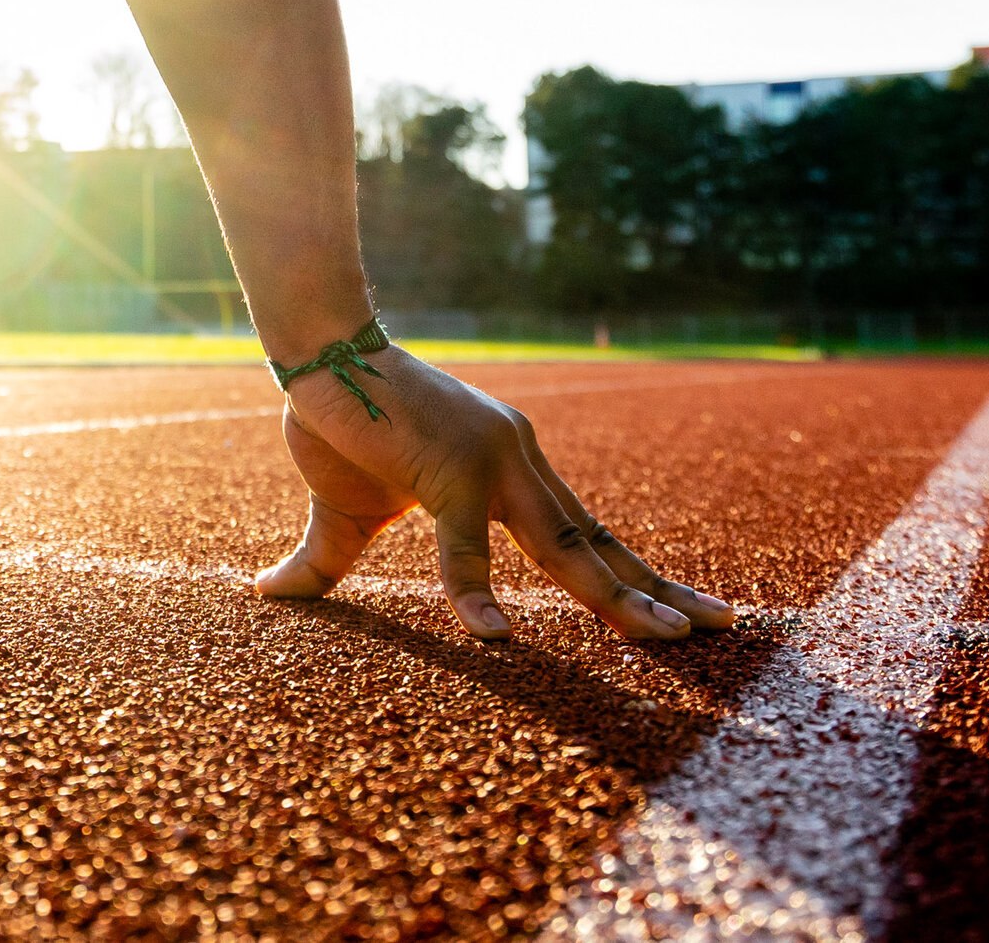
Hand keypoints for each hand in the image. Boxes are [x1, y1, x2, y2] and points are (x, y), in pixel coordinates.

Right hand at [255, 345, 733, 640]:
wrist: (313, 351)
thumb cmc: (334, 421)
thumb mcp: (345, 510)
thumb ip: (327, 560)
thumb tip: (266, 592)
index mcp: (509, 467)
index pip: (585, 530)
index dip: (634, 573)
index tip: (687, 610)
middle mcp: (518, 460)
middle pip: (597, 540)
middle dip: (657, 590)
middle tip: (723, 628)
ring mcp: (491, 463)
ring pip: (562, 546)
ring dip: (617, 595)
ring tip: (667, 637)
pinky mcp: (446, 471)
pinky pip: (466, 544)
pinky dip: (477, 592)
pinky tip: (496, 636)